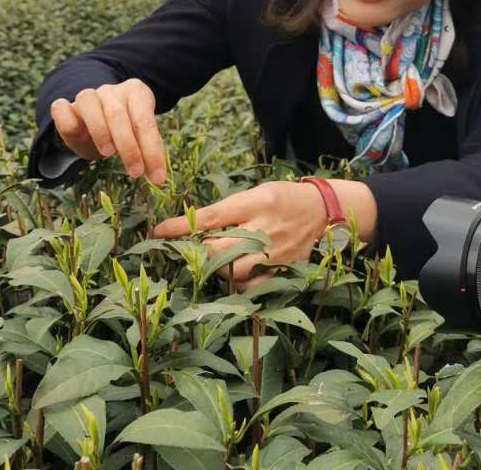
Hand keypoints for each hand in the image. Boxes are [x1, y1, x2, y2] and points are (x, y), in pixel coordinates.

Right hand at [49, 79, 166, 184]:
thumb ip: (148, 150)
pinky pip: (60, 107)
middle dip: (128, 147)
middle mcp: (111, 91)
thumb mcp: (139, 138)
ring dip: (99, 130)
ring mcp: (87, 95)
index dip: (151, 150)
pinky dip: (66, 121)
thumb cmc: (124, 131)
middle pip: (118, 115)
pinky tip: (78, 136)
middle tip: (135, 172)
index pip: (145, 121)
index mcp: (135, 92)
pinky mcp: (65, 105)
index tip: (157, 177)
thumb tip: (158, 177)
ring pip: (89, 104)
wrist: (96, 123)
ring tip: (108, 154)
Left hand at [152, 182, 329, 290]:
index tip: (158, 232)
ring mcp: (275, 252)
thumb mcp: (256, 193)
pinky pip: (252, 287)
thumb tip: (193, 228)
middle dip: (197, 252)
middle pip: (217, 249)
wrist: (322, 210)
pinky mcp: (284, 270)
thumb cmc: (283, 198)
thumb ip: (229, 211)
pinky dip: (238, 284)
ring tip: (218, 260)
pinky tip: (237, 274)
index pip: (209, 217)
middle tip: (189, 251)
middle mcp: (264, 228)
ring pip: (232, 271)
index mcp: (255, 203)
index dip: (181, 226)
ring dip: (217, 268)